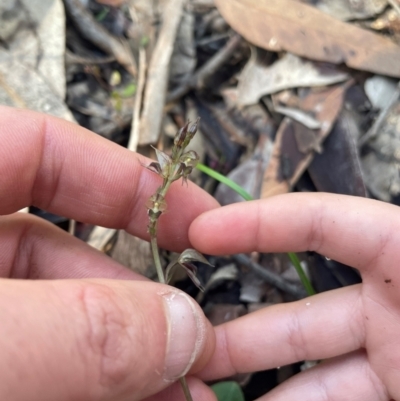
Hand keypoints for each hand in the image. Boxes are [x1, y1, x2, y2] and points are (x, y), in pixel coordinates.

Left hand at [0, 106, 217, 400]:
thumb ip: (75, 327)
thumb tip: (176, 328)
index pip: (44, 149)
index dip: (128, 179)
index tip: (194, 219)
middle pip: (63, 250)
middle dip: (137, 298)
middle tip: (188, 342)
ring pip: (58, 318)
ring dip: (123, 355)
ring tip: (173, 391)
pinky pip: (39, 362)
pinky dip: (87, 381)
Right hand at [190, 193, 399, 400]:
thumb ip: (368, 284)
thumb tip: (285, 323)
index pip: (328, 223)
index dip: (262, 220)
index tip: (201, 233)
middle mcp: (393, 305)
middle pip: (299, 312)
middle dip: (240, 335)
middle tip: (188, 354)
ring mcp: (391, 351)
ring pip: (309, 364)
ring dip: (257, 381)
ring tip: (205, 396)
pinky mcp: (391, 389)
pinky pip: (329, 393)